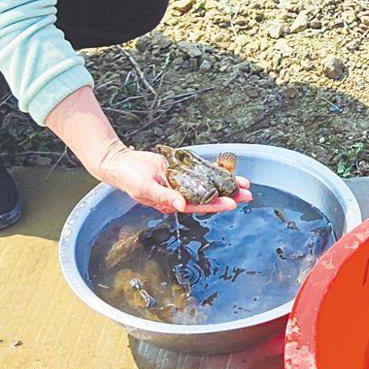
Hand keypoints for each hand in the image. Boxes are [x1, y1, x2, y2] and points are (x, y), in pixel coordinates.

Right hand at [87, 144, 251, 213]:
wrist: (121, 162)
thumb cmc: (130, 178)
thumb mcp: (145, 187)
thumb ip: (163, 197)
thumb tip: (181, 206)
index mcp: (173, 202)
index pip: (199, 204)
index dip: (216, 204)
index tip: (232, 203)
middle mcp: (181, 194)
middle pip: (209, 196)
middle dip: (229, 196)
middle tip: (248, 195)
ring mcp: (182, 182)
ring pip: (209, 184)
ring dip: (226, 184)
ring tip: (245, 184)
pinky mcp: (181, 170)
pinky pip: (201, 171)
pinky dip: (214, 171)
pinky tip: (228, 171)